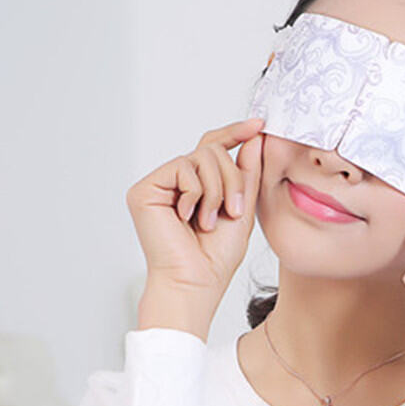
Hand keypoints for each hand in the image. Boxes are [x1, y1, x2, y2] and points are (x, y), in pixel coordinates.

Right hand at [126, 117, 264, 312]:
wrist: (196, 281)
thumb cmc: (217, 256)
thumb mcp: (243, 206)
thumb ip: (247, 172)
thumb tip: (254, 137)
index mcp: (199, 184)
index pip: (215, 147)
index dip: (236, 132)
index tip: (259, 124)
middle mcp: (177, 181)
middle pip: (212, 148)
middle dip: (232, 178)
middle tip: (235, 210)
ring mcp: (160, 183)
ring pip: (201, 156)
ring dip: (217, 189)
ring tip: (209, 220)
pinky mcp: (144, 188)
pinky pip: (182, 167)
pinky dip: (196, 193)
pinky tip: (187, 217)